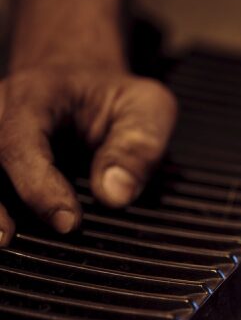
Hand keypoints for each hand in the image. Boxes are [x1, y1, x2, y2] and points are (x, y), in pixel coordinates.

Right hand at [0, 66, 176, 244]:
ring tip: (3, 239)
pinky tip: (7, 233)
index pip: (21, 140)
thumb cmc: (116, 98)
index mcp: (36, 95)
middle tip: (10, 237)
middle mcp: (1, 112)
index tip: (67, 222)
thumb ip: (137, 150)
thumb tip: (114, 195)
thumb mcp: (146, 109)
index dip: (39, 185)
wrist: (84, 81)